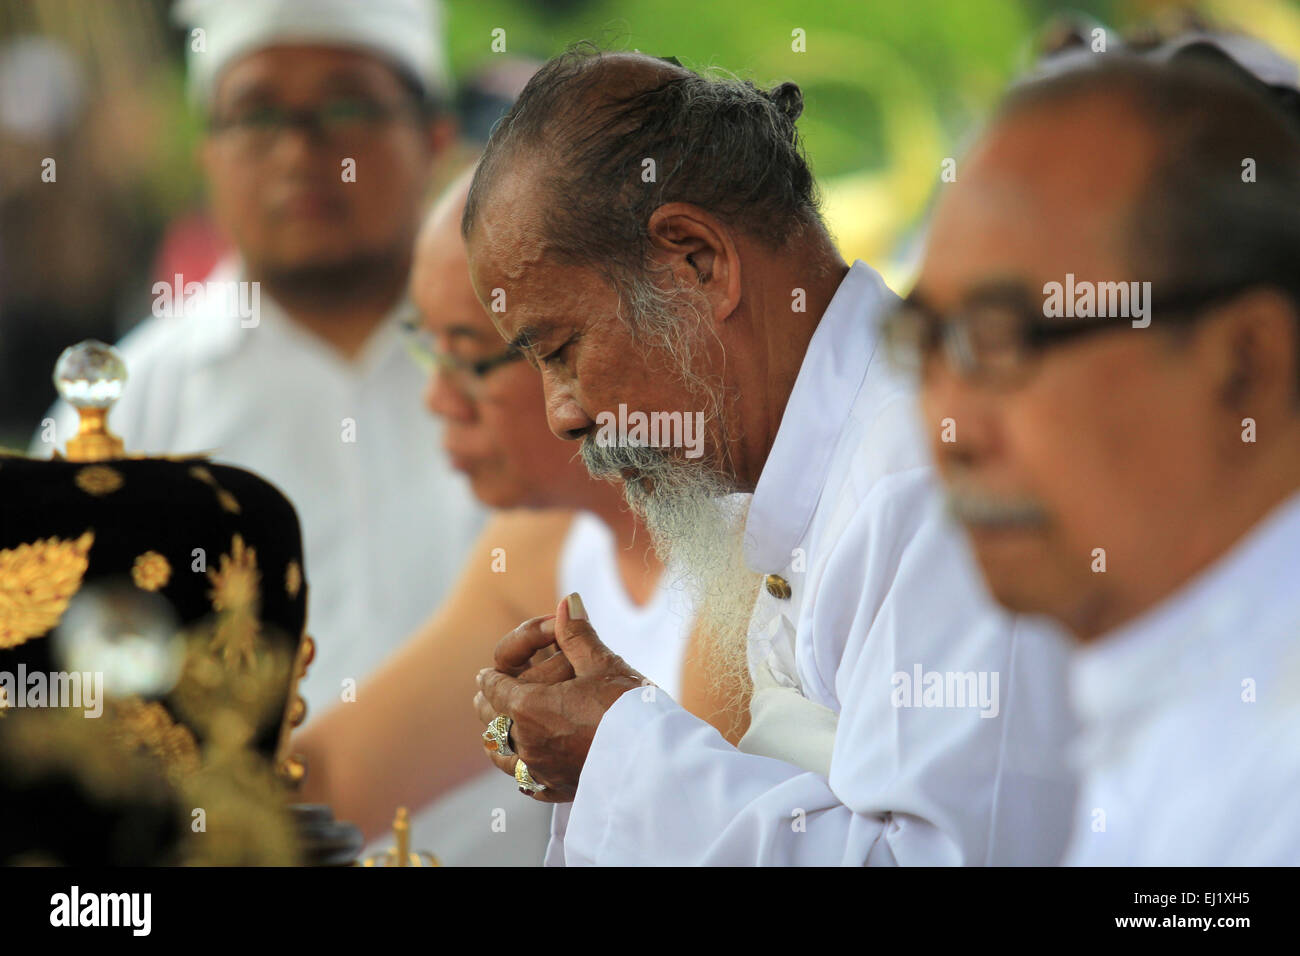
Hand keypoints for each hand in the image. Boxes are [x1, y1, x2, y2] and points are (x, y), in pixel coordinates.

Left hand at [473, 593, 646, 801]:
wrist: (654, 760)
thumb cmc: (628, 708)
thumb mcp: (602, 663)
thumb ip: (578, 634)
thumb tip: (567, 601)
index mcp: (528, 707)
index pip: (495, 688)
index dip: (490, 676)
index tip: (486, 673)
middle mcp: (526, 742)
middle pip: (490, 720)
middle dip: (489, 703)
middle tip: (488, 694)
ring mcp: (541, 770)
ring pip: (502, 755)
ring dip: (499, 740)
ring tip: (502, 730)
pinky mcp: (558, 789)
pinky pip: (527, 781)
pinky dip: (523, 769)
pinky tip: (531, 766)